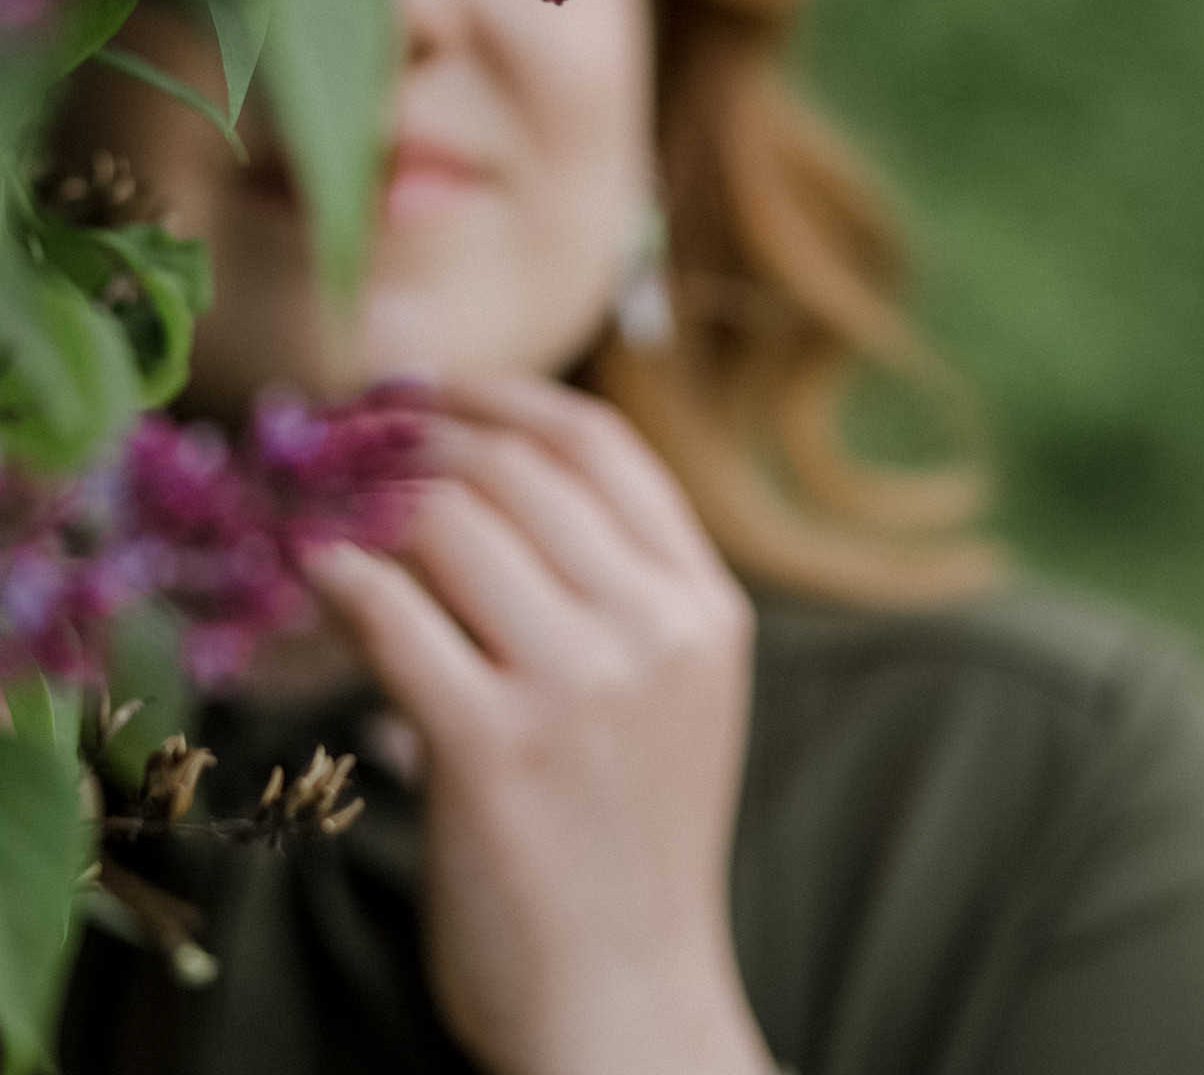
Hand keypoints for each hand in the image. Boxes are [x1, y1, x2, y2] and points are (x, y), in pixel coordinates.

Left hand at [304, 373, 775, 1074]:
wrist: (625, 1008)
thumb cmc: (627, 844)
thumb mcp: (667, 694)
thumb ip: (611, 587)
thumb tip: (470, 479)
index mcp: (704, 606)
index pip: (599, 447)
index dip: (500, 396)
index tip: (426, 387)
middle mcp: (655, 630)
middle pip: (514, 470)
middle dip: (416, 433)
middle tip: (347, 433)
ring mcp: (582, 689)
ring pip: (449, 524)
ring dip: (367, 496)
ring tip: (319, 500)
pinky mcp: (497, 752)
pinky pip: (393, 615)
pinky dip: (338, 575)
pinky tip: (309, 569)